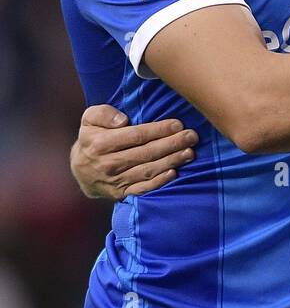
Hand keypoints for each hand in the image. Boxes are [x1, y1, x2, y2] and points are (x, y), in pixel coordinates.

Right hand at [70, 104, 198, 200]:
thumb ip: (103, 114)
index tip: (177, 124)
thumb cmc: (91, 138)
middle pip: (146, 153)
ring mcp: (115, 180)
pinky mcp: (121, 193)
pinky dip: (159, 182)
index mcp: (101, 143)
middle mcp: (108, 163)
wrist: (80, 171)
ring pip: (148, 171)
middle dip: (172, 144)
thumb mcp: (89, 119)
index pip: (136, 136)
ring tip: (189, 152)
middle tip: (192, 136)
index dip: (158, 130)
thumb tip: (122, 120)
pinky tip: (174, 172)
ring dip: (171, 161)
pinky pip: (143, 189)